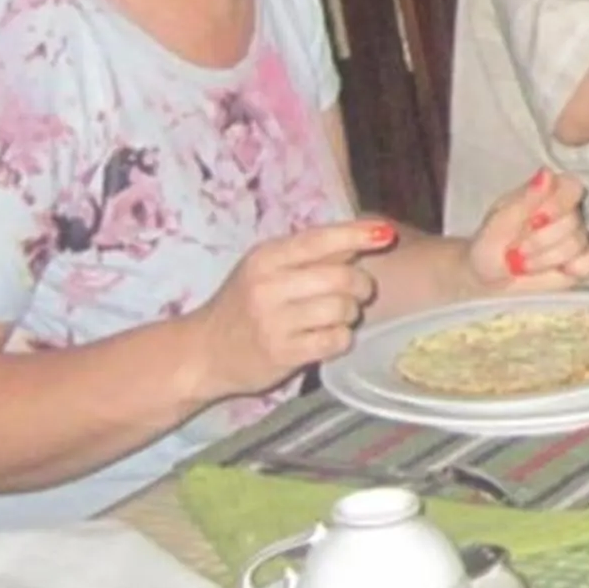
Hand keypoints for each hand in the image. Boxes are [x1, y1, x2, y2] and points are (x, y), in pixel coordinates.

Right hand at [195, 218, 393, 399]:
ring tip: (339, 316)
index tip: (386, 234)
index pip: (319, 239)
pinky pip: (335, 341)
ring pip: (342, 309)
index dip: (357, 235)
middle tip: (358, 292)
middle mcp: (267, 287)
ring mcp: (274, 323)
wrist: (203, 352)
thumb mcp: (267, 268)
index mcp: (266, 257)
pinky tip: (329, 338)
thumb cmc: (244, 303)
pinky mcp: (282, 354)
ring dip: (351, 313)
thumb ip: (311, 252)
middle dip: (361, 284)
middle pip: (340, 277)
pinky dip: (341, 339)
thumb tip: (367, 233)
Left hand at [469, 170, 588, 289]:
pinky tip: (557, 271)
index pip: (572, 186)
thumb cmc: (488, 248)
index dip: (558, 204)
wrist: (486, 282)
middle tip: (517, 251)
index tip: (535, 221)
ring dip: (547, 258)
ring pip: (580, 243)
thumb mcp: (498, 224)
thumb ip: (524, 200)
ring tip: (525, 264)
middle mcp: (570, 212)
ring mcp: (580, 237)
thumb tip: (547, 173)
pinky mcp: (585, 262)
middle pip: (575, 220)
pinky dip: (575, 268)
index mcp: (549, 193)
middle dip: (542, 241)